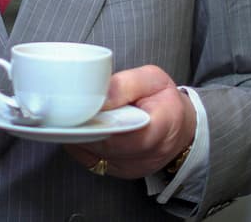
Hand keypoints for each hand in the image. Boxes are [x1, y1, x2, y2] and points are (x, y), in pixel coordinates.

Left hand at [64, 65, 195, 179]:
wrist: (178, 126)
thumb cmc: (165, 100)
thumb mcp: (153, 79)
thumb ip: (126, 84)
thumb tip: (100, 95)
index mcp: (160, 128)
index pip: (122, 132)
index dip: (97, 120)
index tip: (82, 106)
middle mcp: (146, 155)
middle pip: (103, 145)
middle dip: (84, 127)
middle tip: (72, 108)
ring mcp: (132, 167)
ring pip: (93, 155)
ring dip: (80, 136)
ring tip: (76, 116)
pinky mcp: (119, 172)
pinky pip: (91, 161)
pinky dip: (82, 145)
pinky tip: (81, 129)